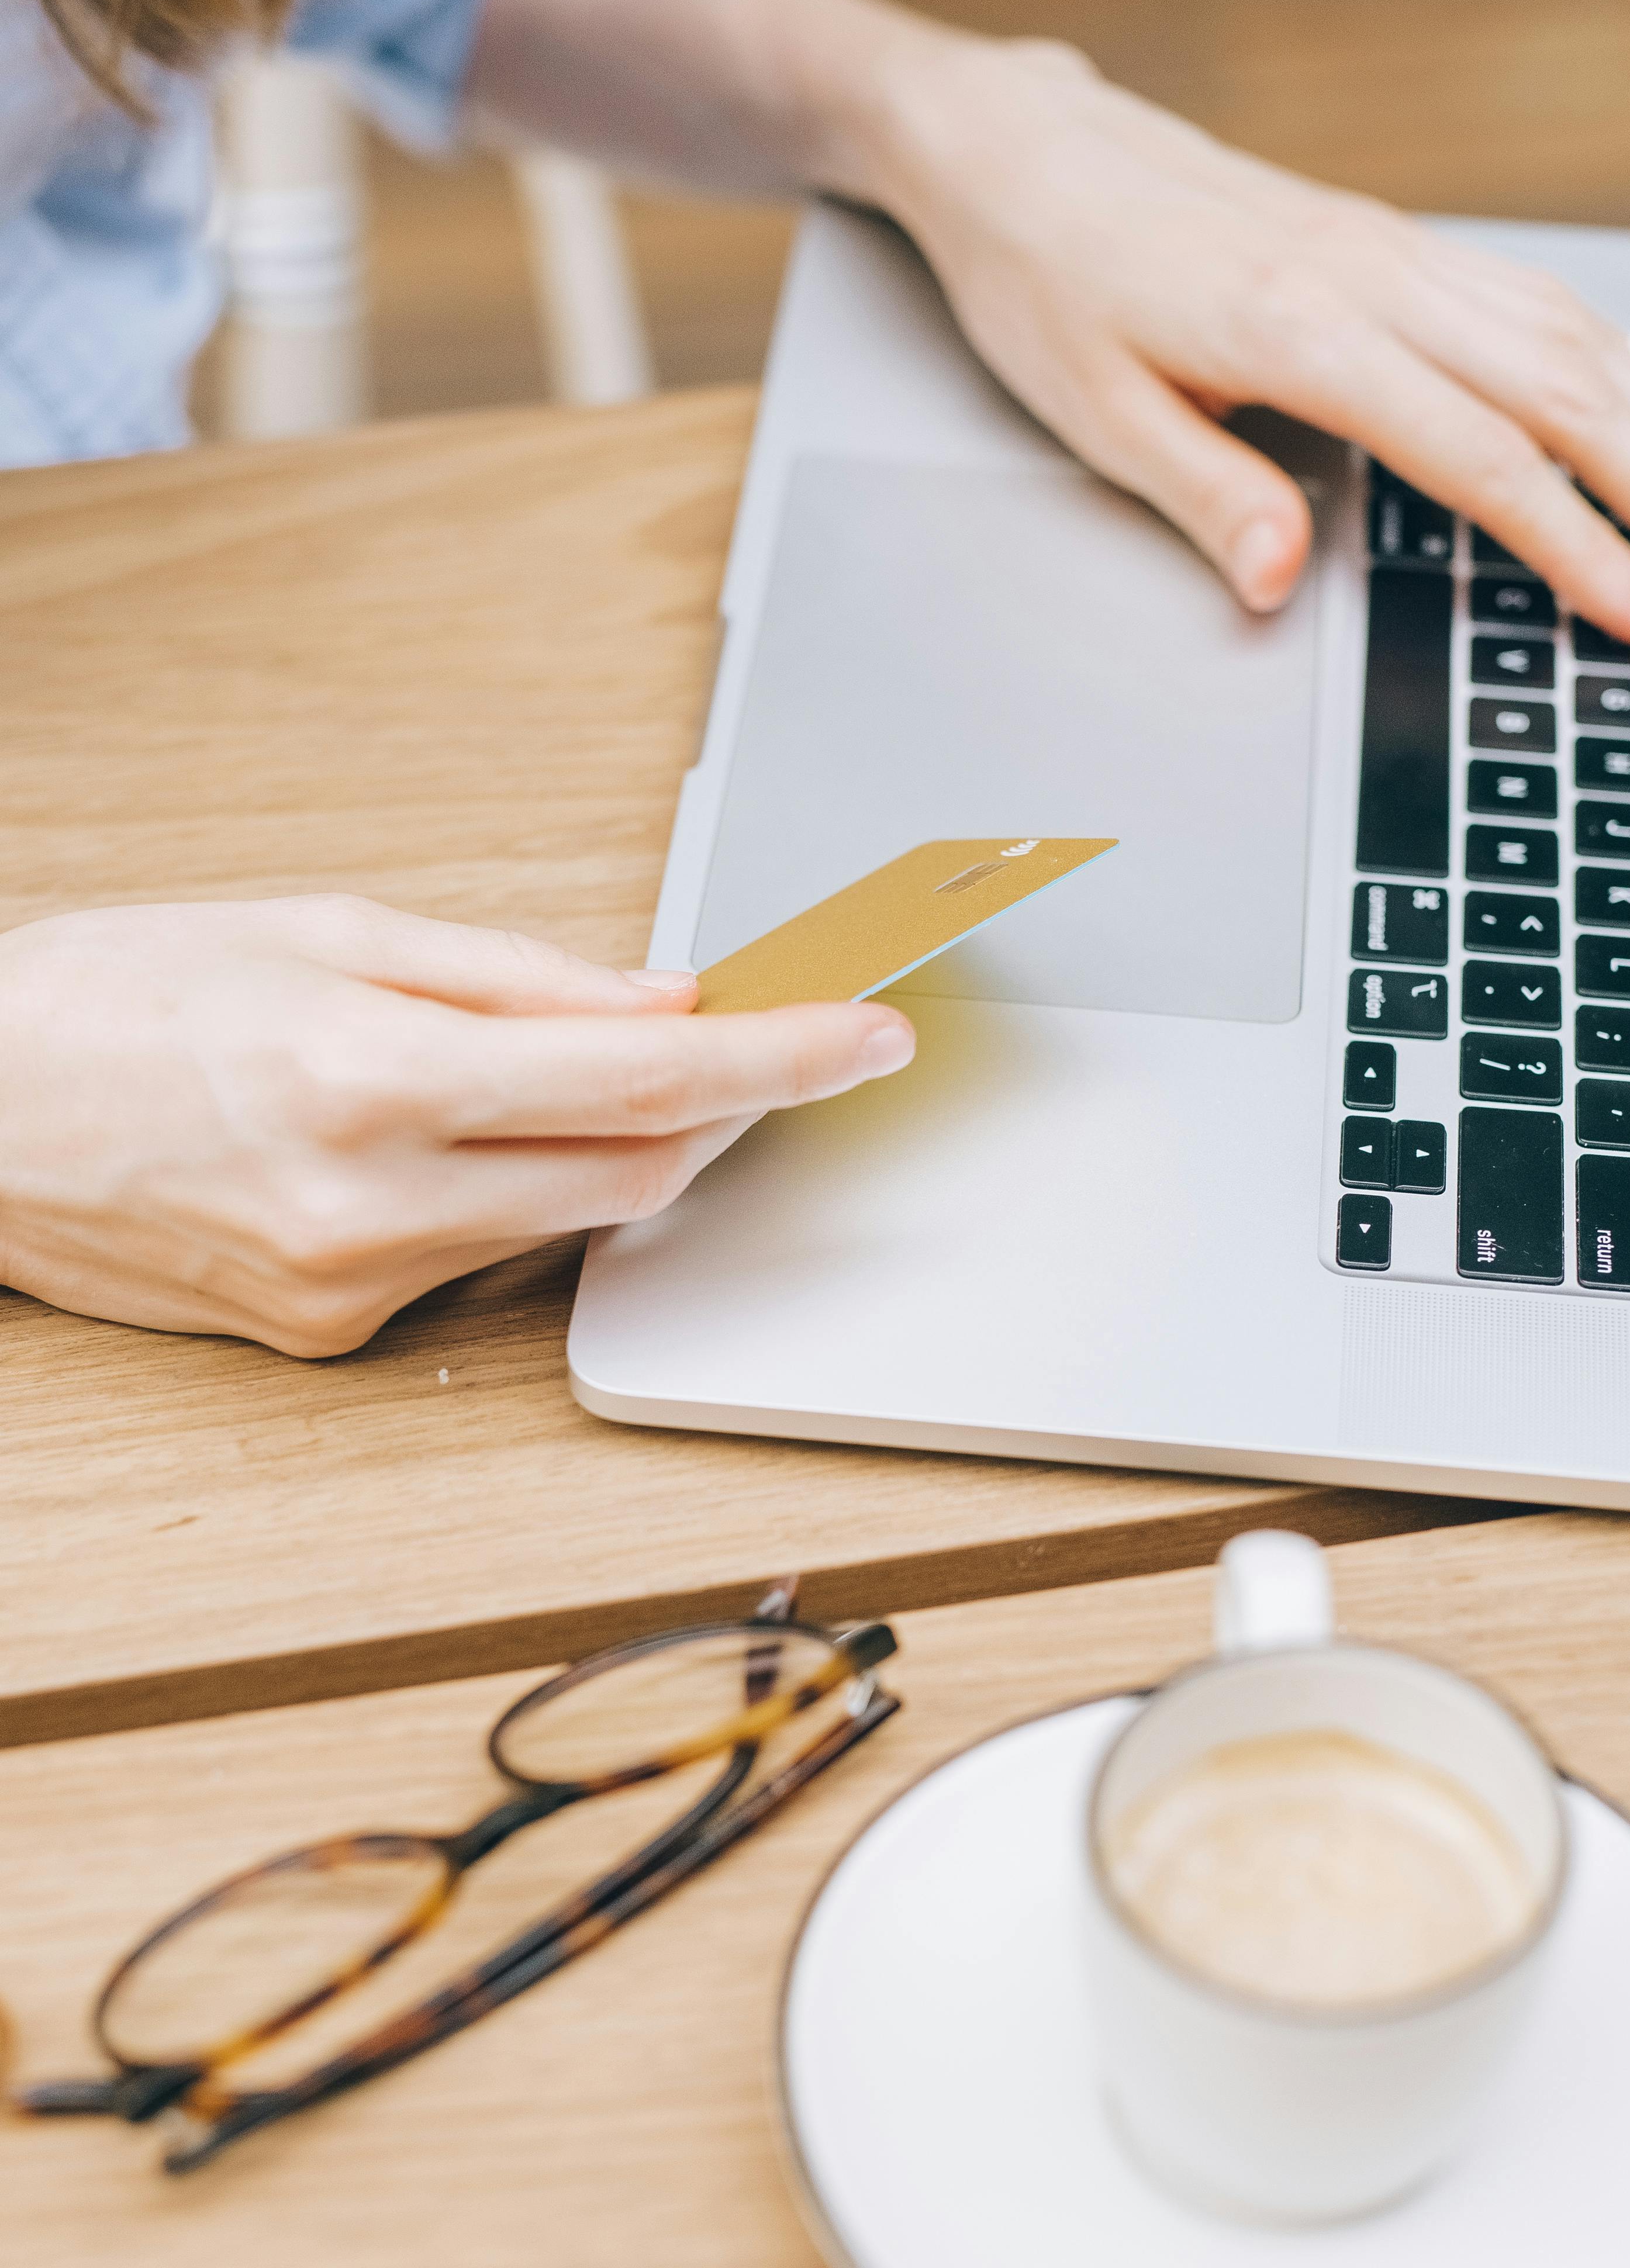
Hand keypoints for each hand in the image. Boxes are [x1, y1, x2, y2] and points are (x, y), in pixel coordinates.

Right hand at [0, 897, 912, 1355]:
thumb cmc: (119, 994)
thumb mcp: (327, 931)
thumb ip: (519, 978)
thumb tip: (667, 1004)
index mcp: (371, 1076)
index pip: (645, 1083)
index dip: (783, 1061)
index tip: (871, 1033)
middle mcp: (368, 1203)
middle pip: (636, 1178)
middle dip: (726, 1114)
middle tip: (772, 1044)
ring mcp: (348, 1289)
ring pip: (565, 1227)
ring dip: (622, 1150)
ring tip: (602, 1068)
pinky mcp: (328, 1335)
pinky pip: (478, 1263)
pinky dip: (516, 1194)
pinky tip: (467, 1135)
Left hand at [874, 35, 1629, 648]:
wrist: (1018, 150)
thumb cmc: (1045, 280)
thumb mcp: (1096, 412)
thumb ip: (1208, 497)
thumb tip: (1283, 582)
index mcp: (1302, 330)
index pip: (1483, 459)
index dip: (1579, 547)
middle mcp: (1370, 276)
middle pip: (1567, 393)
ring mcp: (1388, 249)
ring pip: (1569, 337)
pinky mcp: (1384, 239)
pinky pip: (1530, 298)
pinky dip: (1611, 358)